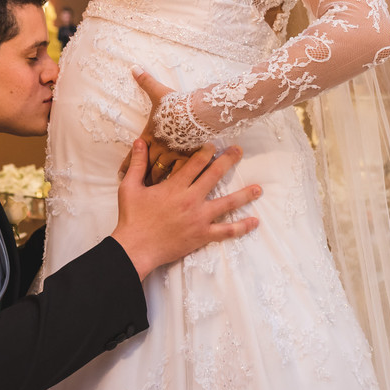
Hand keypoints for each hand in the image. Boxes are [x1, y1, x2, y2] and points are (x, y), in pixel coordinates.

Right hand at [111, 139, 260, 280]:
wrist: (135, 249)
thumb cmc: (132, 218)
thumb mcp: (130, 187)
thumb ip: (137, 163)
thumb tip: (140, 141)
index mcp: (175, 186)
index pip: (196, 163)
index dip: (206, 151)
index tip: (214, 144)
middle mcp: (191, 199)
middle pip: (215, 176)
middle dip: (229, 161)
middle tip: (239, 150)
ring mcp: (199, 218)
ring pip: (227, 203)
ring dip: (244, 195)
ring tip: (258, 188)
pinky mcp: (202, 235)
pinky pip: (226, 231)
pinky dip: (241, 227)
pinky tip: (254, 222)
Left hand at [118, 67, 193, 184]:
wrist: (197, 112)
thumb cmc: (176, 103)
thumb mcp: (159, 92)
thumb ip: (145, 80)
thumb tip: (134, 67)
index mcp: (149, 134)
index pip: (136, 153)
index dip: (127, 164)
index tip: (120, 175)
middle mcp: (159, 147)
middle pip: (147, 166)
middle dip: (141, 177)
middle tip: (136, 188)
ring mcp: (173, 154)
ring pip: (161, 173)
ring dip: (156, 182)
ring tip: (152, 193)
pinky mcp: (188, 158)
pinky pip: (179, 173)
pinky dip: (176, 181)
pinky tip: (174, 190)